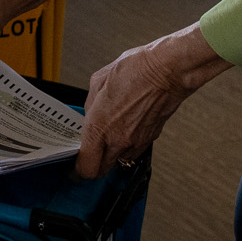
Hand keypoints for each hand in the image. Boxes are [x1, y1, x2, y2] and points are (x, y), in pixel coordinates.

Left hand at [75, 24, 231, 177]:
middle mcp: (119, 139)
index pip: (86, 166)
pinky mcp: (151, 138)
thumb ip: (90, 104)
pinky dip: (126, 145)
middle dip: (92, 165)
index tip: (73, 167)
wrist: (168, 70)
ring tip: (108, 134)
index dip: (77, 170)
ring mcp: (137, 141)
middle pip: (101, 170)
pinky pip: (134, 150)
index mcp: (100, 126)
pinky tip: (125, 127)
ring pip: (119, 161)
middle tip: (88, 154)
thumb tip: (90, 114)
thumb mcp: (98, 81)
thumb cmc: (136, 70)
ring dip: (111, 154)